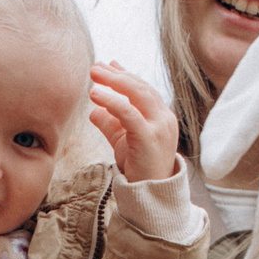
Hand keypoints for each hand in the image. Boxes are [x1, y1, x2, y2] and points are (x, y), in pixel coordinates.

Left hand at [89, 62, 178, 184]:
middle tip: (95, 68)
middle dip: (117, 75)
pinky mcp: (149, 137)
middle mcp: (164, 118)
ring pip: (137, 95)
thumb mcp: (123, 141)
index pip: (143, 89)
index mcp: (161, 116)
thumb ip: (111, 124)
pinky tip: (96, 95)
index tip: (109, 65)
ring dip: (114, 82)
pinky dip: (112, 101)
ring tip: (94, 75)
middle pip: (140, 88)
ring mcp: (160, 126)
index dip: (125, 76)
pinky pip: (129, 113)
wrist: (152, 193)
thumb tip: (93, 110)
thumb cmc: (139, 167)